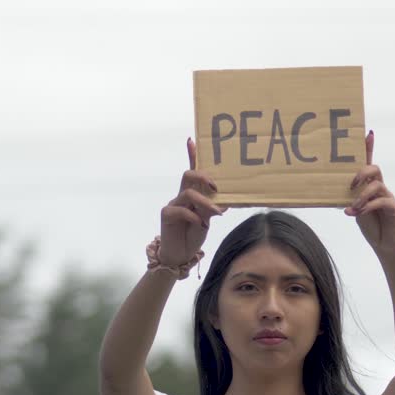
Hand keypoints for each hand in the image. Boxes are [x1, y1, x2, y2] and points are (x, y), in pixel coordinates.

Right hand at [159, 137, 226, 265]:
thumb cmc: (194, 234)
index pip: (192, 170)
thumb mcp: (207, 218)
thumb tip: (227, 199)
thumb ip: (213, 206)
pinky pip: (181, 210)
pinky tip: (201, 224)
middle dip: (203, 176)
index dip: (192, 154)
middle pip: (188, 175)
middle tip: (217, 187)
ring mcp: (173, 204)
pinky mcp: (167, 215)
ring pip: (188, 193)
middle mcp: (181, 195)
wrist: (180, 254)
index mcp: (192, 193)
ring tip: (216, 213)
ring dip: (205, 202)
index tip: (192, 140)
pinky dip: (194, 215)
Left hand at [345, 130, 394, 255]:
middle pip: (374, 168)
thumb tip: (330, 188)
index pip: (369, 162)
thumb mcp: (354, 207)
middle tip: (351, 185)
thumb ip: (348, 197)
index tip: (368, 133)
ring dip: (362, 195)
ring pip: (377, 185)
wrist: (384, 244)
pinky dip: (367, 206)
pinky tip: (355, 213)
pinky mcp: (394, 207)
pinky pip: (382, 201)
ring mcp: (388, 196)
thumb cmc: (369, 224)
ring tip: (354, 207)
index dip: (369, 147)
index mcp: (369, 185)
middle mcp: (380, 187)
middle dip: (361, 173)